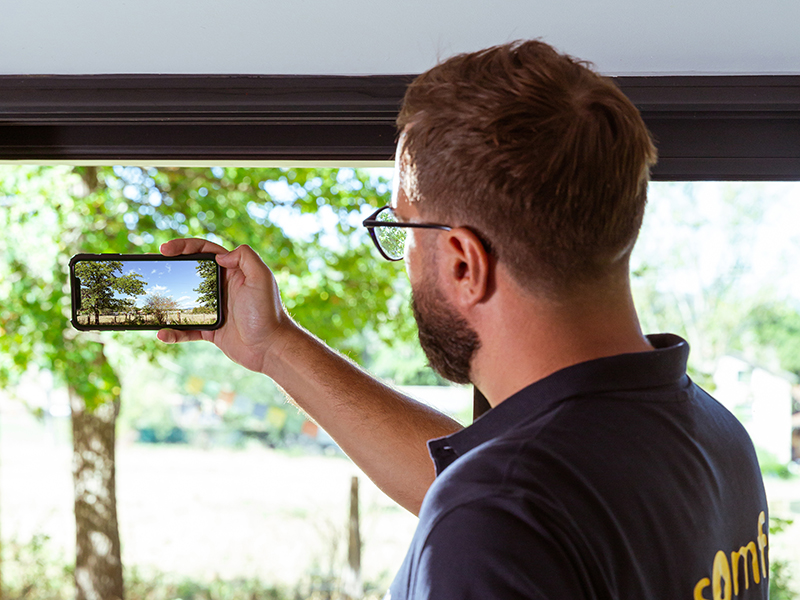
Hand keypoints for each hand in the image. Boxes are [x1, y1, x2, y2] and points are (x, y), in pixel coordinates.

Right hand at [157, 238, 292, 373]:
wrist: (271, 347)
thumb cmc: (268, 313)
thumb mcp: (262, 278)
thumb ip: (245, 258)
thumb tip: (220, 255)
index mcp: (234, 272)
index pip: (206, 251)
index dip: (184, 246)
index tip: (165, 249)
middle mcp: (223, 287)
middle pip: (191, 273)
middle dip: (171, 268)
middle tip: (151, 267)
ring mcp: (216, 309)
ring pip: (185, 301)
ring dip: (168, 301)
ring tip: (151, 301)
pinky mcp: (212, 330)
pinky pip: (188, 329)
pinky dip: (174, 332)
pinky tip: (163, 333)